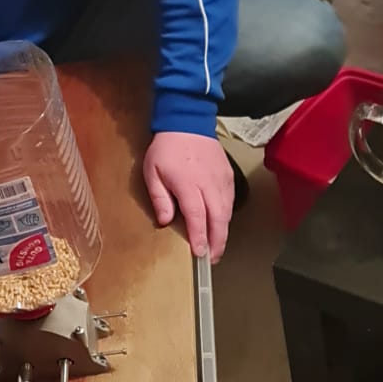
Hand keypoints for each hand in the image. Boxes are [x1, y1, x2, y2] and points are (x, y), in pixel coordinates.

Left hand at [143, 131, 233, 262]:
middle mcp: (208, 183)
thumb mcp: (152, 172)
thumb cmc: (166, 149)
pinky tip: (221, 225)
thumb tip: (165, 221)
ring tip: (217, 247)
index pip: (197, 216)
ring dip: (223, 232)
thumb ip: (159, 198)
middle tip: (212, 258)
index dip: (200, 237)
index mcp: (188, 184)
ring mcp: (221, 179)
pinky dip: (227, 216)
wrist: (187, 122)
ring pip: (227, 211)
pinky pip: (230, 200)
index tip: (200, 253)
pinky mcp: (228, 175)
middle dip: (217, 241)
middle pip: (218, 218)